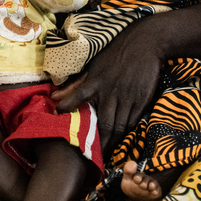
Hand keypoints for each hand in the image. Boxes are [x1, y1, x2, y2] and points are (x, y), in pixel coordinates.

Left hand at [52, 19, 162, 152]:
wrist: (145, 43)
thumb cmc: (116, 55)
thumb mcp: (94, 66)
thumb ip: (75, 85)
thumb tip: (54, 97)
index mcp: (96, 81)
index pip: (78, 97)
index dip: (68, 110)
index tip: (60, 124)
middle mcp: (111, 92)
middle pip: (103, 124)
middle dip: (98, 143)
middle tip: (91, 157)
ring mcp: (127, 97)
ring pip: (119, 126)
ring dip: (112, 142)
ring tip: (105, 155)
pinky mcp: (141, 100)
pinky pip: (132, 121)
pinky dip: (126, 133)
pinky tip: (121, 141)